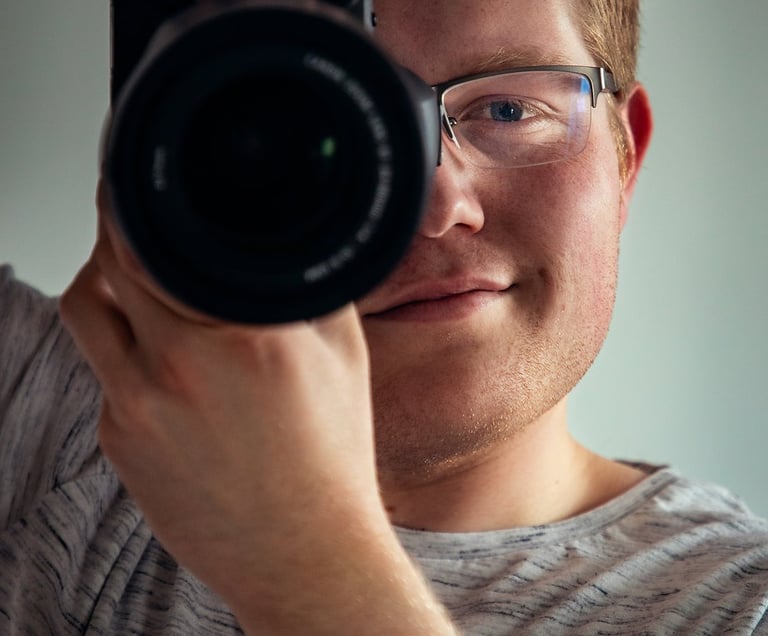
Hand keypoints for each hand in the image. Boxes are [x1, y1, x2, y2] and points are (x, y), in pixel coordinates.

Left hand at [59, 182, 455, 633]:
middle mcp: (179, 367)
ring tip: (142, 287)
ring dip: (104, 286)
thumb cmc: (331, 460)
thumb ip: (313, 286)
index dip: (134, 205)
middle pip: (107, 266)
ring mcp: (137, 408)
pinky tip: (167, 366)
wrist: (305, 551)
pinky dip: (125, 350)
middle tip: (140, 231)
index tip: (135, 189)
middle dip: (117, 238)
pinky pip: (104, 372)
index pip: (155, 241)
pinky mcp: (117, 443)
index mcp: (244, 335)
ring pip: (86, 312)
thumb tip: (295, 242)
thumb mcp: (345, 356)